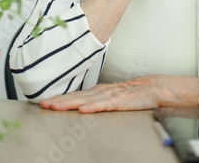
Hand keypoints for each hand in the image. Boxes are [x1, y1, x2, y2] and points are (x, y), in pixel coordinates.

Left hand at [40, 76, 160, 112]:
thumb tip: (83, 104)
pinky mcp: (121, 101)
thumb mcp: (113, 96)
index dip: (61, 98)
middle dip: (60, 100)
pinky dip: (93, 106)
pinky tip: (83, 109)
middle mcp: (102, 91)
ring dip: (70, 103)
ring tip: (56, 106)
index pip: (77, 95)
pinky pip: (105, 104)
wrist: (153, 88)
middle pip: (78, 96)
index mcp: (100, 90)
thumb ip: (99, 99)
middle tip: (44, 103)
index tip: (46, 101)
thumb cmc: (134, 94)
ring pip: (86, 99)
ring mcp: (111, 95)